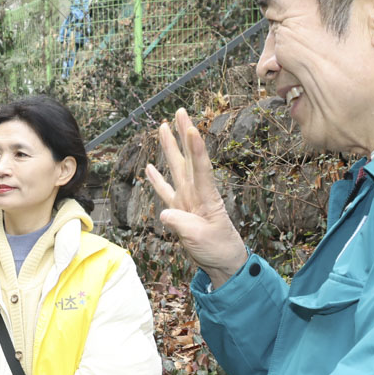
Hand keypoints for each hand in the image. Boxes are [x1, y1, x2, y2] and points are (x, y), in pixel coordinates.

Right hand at [144, 109, 248, 287]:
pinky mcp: (179, 211)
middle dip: (184, 135)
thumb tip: (164, 213)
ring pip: (176, 169)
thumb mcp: (200, 239)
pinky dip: (157, 180)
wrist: (223, 262)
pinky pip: (165, 192)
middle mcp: (197, 194)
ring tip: (163, 128)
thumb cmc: (217, 249)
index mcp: (207, 198)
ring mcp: (187, 201)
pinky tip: (149, 167)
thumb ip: (183, 224)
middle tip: (180, 112)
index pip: (201, 169)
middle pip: (188, 159)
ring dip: (170, 148)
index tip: (192, 129)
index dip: (196, 149)